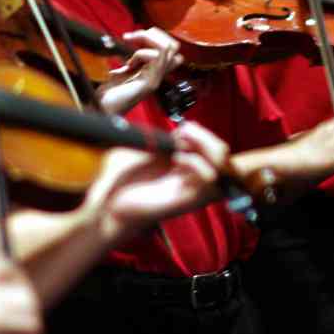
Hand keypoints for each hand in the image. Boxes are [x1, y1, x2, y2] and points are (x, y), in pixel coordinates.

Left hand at [82, 121, 227, 239]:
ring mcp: (193, 190)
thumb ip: (163, 142)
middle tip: (184, 131)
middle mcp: (194, 179)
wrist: (110, 206)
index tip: (184, 127)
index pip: (214, 149)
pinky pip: (209, 179)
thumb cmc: (124, 181)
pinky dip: (196, 163)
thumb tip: (180, 131)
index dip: (205, 135)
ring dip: (204, 146)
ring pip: (223, 165)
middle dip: (207, 136)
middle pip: (224, 154)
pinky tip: (176, 159)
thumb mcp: (144, 153)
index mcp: (186, 168)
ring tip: (180, 143)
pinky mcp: (188, 201)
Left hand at [95, 28, 183, 114]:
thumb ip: (130, 64)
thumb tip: (130, 47)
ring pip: (169, 48)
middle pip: (173, 46)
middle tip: (134, 39)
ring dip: (148, 42)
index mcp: (152, 72)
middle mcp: (158, 76)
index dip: (153, 36)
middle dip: (154, 35)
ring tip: (130, 55)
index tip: (132, 38)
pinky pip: (157, 58)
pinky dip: (143, 54)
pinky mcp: (149, 84)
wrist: (103, 113)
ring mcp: (155, 80)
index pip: (169, 47)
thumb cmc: (109, 98)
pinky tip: (130, 63)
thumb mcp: (121, 74)